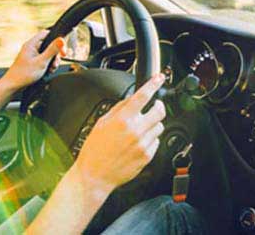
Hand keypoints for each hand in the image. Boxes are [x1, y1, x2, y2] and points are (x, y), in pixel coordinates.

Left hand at [0, 30, 65, 90]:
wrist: (13, 86)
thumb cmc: (23, 74)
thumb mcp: (41, 62)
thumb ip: (52, 50)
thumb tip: (61, 40)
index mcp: (31, 44)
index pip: (46, 33)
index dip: (56, 38)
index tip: (62, 48)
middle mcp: (32, 48)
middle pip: (49, 45)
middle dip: (55, 53)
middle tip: (57, 61)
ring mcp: (32, 55)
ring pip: (48, 53)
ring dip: (52, 61)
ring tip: (51, 68)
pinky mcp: (33, 62)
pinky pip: (44, 60)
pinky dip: (48, 65)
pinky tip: (48, 71)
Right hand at [72, 74, 166, 196]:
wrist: (94, 175)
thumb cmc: (94, 150)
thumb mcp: (101, 123)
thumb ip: (119, 109)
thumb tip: (132, 99)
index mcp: (122, 120)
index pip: (143, 96)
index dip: (154, 84)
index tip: (159, 78)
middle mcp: (135, 131)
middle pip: (159, 111)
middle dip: (158, 106)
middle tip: (154, 106)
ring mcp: (142, 144)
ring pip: (159, 126)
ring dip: (153, 124)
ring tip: (140, 130)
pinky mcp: (147, 156)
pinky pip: (156, 142)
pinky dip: (151, 139)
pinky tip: (138, 143)